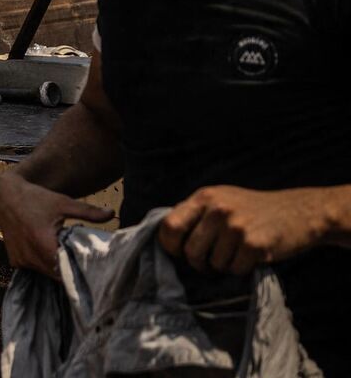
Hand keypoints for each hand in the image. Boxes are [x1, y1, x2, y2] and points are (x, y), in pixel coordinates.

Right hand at [0, 170, 113, 278]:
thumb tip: (112, 213)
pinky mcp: (15, 261)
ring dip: (56, 269)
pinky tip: (50, 255)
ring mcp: (20, 260)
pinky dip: (43, 265)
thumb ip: (88, 211)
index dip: (79, 271)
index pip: (66, 270)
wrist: (6, 196)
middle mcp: (29, 255)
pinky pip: (35, 269)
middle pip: (57, 275)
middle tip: (84, 265)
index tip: (92, 270)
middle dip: (70, 271)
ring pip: (46, 274)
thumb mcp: (63, 202)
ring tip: (68, 258)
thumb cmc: (37, 198)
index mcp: (42, 242)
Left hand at [160, 185, 326, 275]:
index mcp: (204, 197)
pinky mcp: (254, 244)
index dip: (170, 246)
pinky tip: (252, 257)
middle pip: (190, 251)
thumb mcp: (222, 200)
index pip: (169, 226)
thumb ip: (196, 214)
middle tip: (212, 263)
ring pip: (213, 263)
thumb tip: (166, 236)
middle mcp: (217, 209)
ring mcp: (236, 226)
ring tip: (237, 254)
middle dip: (199, 263)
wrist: (301, 212)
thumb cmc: (255, 209)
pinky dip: (242, 269)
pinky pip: (235, 269)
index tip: (178, 254)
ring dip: (224, 266)